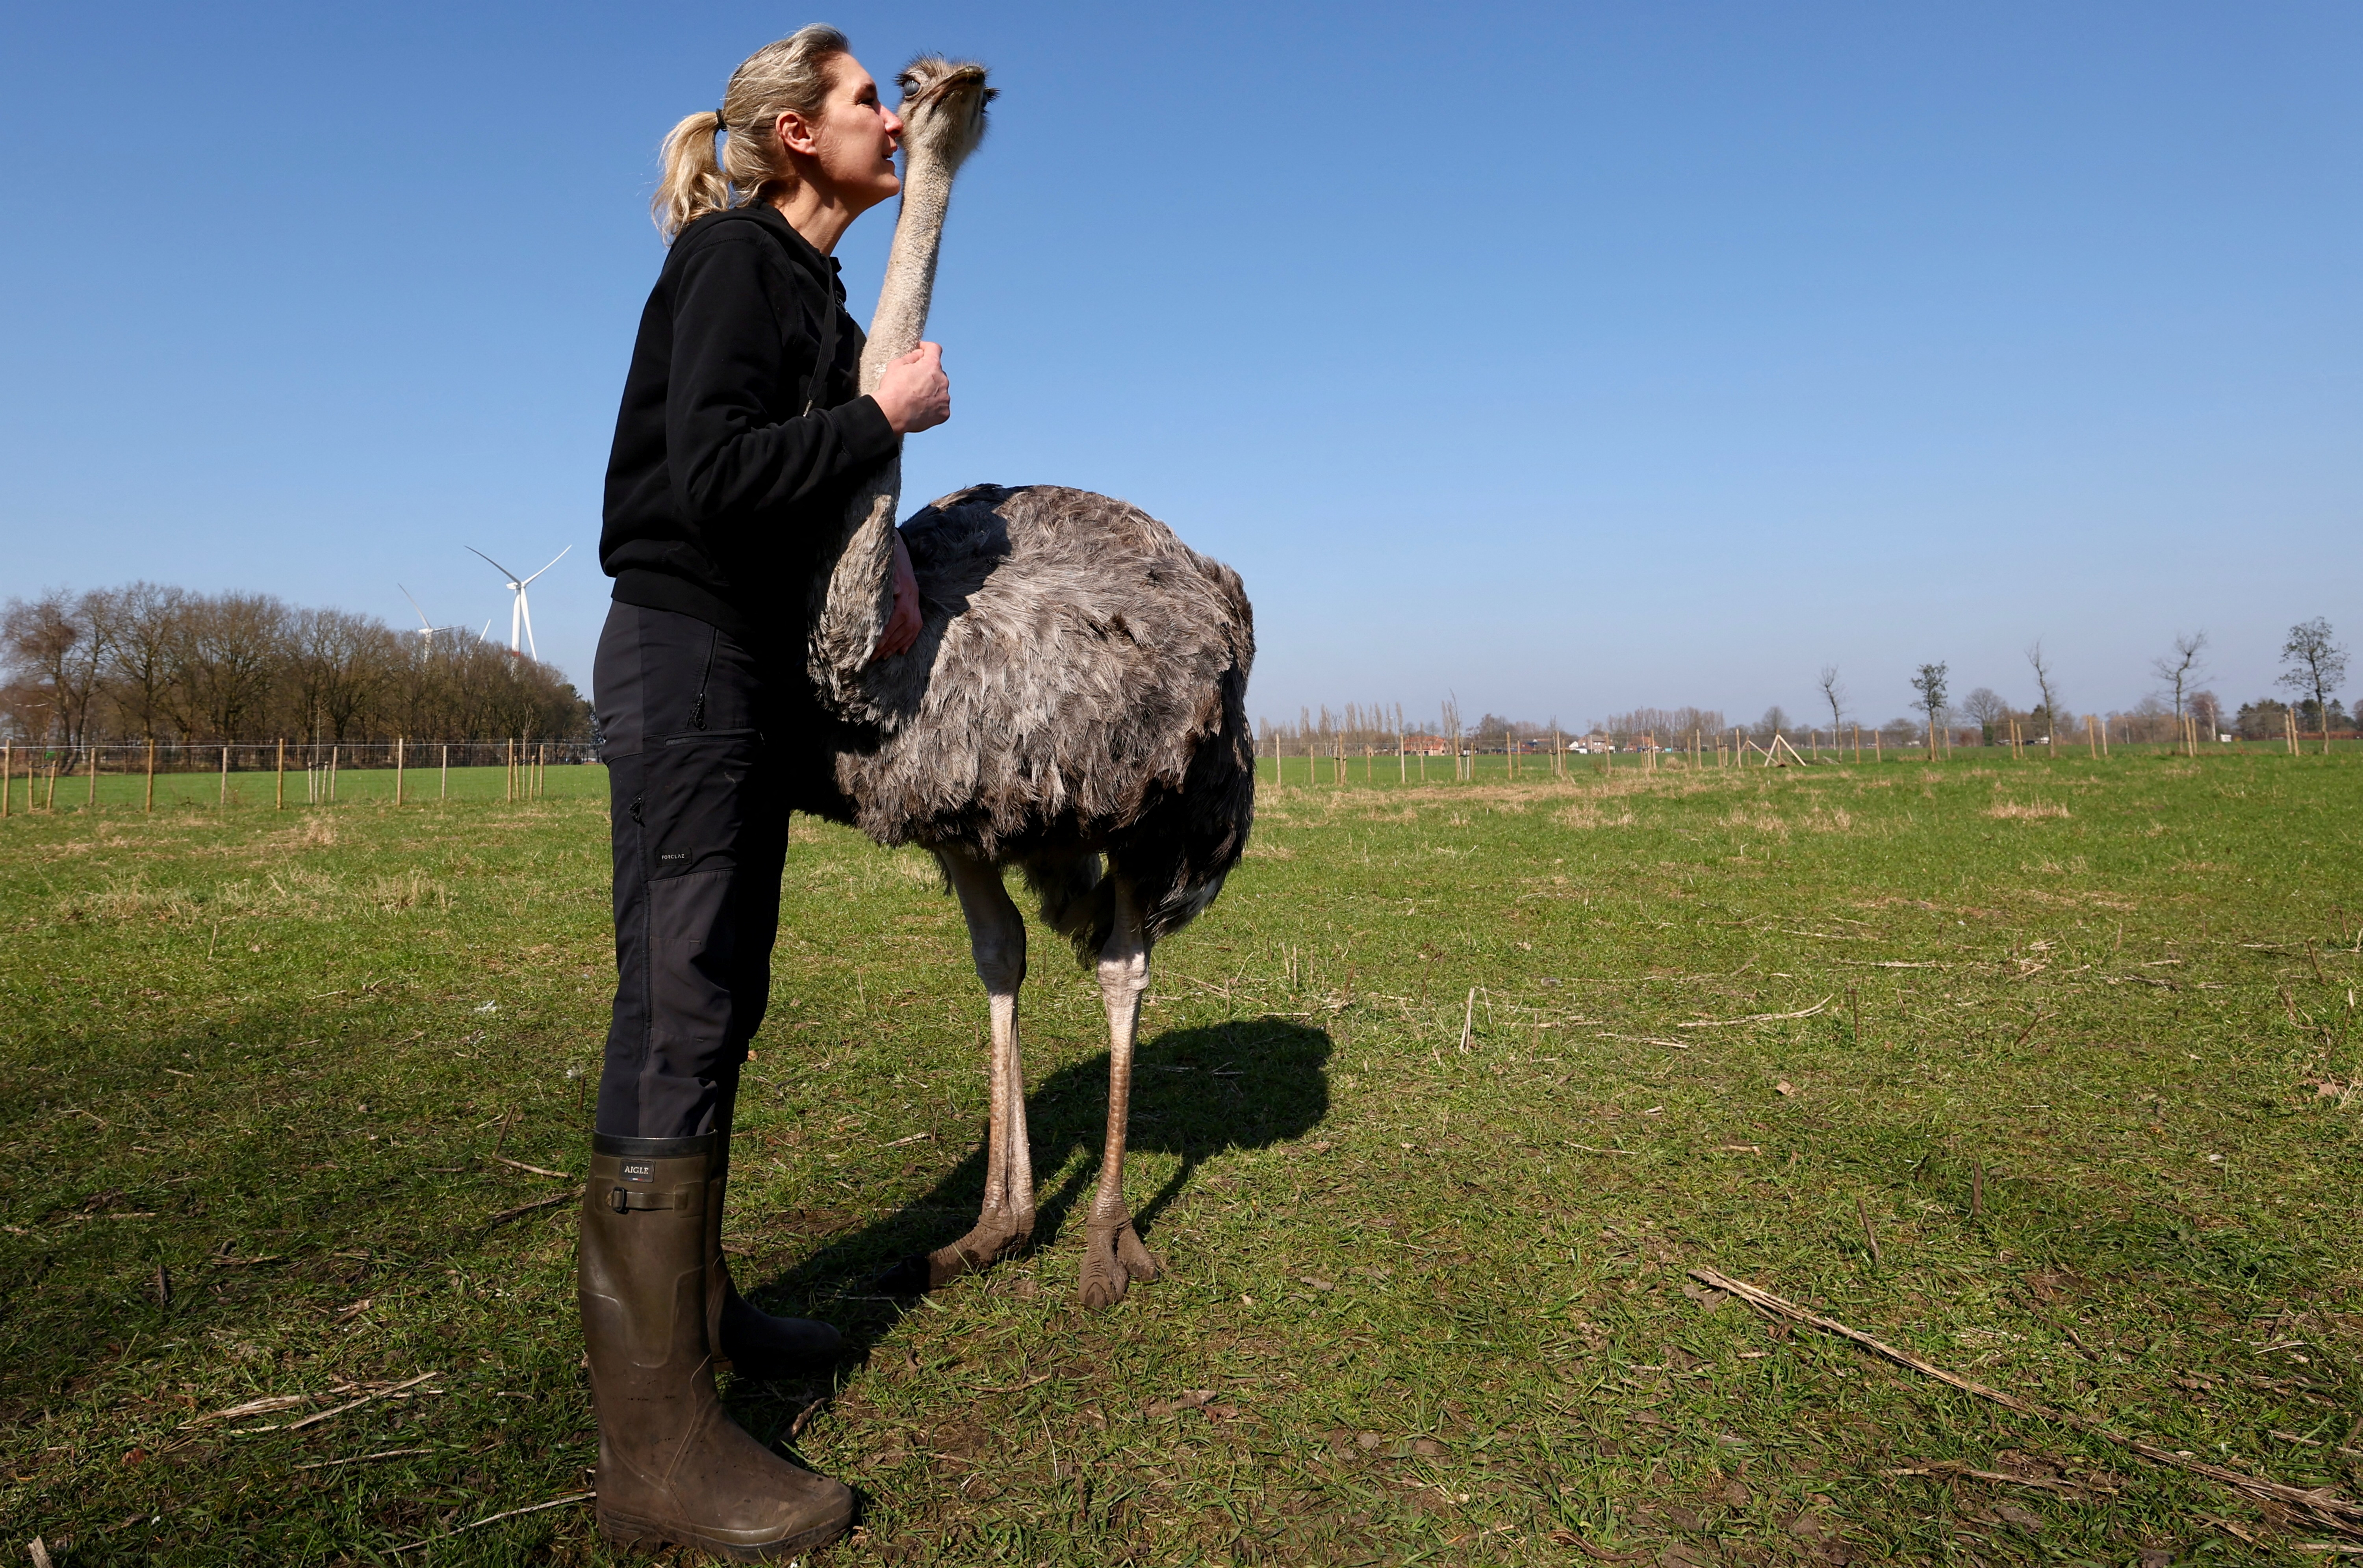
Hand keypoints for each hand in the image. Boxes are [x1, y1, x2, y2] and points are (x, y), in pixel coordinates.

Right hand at [872, 342, 949, 434]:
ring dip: (932, 391)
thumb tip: (919, 354)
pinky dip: (933, 406)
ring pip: (940, 390)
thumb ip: (911, 357)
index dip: (927, 348)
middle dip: (928, 373)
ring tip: (916, 399)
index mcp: (932, 365)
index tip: (921, 350)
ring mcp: (945, 398)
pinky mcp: (944, 413)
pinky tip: (920, 409)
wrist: (893, 415)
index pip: (935, 349)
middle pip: (938, 372)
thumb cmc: (892, 390)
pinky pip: (941, 406)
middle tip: (913, 381)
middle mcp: (943, 380)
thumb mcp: (896, 365)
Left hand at [872, 530, 921, 660]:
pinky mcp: (916, 608)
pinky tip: (901, 651)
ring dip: (896, 646)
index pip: (893, 623)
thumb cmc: (892, 563)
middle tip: (872, 658)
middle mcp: (913, 606)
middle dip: (887, 647)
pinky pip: (915, 628)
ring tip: (884, 657)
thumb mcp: (891, 570)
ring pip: (909, 633)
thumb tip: (897, 590)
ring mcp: (916, 607)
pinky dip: (908, 641)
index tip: (873, 649)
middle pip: (900, 632)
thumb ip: (894, 581)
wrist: (901, 553)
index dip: (883, 638)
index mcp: (905, 600)